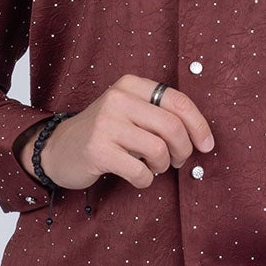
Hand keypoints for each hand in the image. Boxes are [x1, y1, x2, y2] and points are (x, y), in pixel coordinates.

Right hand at [16, 75, 215, 192]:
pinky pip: (139, 171)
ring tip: (153, 167)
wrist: (59, 149)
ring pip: (158, 149)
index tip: (207, 145)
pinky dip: (146, 180)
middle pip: (172, 127)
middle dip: (183, 150)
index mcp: (131, 85)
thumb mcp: (130, 112)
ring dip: (163, 166)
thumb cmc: (104, 133)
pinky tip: (138, 177)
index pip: (178, 101)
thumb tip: (201, 137)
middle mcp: (118, 99)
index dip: (199, 126)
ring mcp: (106, 124)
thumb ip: (160, 115)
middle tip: (179, 161)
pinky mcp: (98, 150)